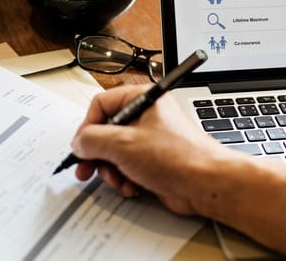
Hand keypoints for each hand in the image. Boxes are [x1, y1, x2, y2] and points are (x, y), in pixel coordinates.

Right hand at [72, 85, 230, 214]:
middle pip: (106, 131)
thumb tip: (79, 142)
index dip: (87, 127)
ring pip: (115, 152)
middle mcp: (147, 116)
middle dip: (98, 154)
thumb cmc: (179, 156)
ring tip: (119, 179)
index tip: (81, 146)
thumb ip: (93, 140)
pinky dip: (125, 178)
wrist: (206, 184)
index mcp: (144, 98)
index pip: (102, 104)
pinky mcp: (154, 160)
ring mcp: (151, 139)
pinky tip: (132, 186)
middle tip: (87, 169)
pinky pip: (127, 166)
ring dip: (112, 170)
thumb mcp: (123, 144)